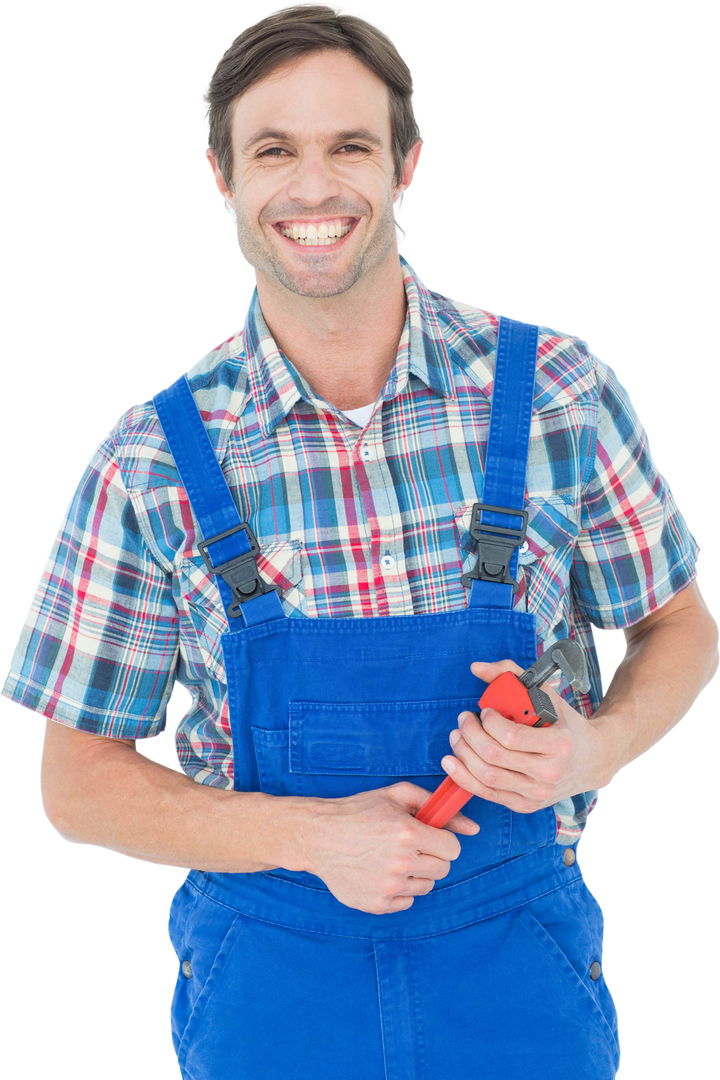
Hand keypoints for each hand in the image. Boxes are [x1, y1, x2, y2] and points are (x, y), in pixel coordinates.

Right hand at [302, 782, 479, 914]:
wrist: (318, 836)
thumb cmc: (359, 811)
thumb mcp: (398, 795)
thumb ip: (439, 807)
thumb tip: (473, 828)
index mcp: (408, 833)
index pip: (453, 849)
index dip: (443, 841)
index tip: (429, 837)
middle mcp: (400, 862)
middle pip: (442, 869)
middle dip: (431, 856)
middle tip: (409, 846)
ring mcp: (388, 887)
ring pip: (426, 886)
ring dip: (415, 873)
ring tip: (392, 858)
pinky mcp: (377, 905)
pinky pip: (406, 902)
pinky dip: (398, 890)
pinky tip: (380, 873)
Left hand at [441, 659, 604, 813]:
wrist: (592, 761)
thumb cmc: (566, 726)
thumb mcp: (547, 695)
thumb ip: (511, 674)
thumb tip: (477, 668)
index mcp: (559, 745)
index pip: (511, 736)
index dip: (489, 722)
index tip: (485, 711)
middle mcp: (549, 773)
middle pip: (493, 756)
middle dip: (469, 734)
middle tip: (463, 720)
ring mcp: (536, 793)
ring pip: (486, 777)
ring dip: (463, 754)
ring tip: (457, 736)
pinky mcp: (524, 805)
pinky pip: (487, 793)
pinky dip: (464, 777)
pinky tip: (453, 761)